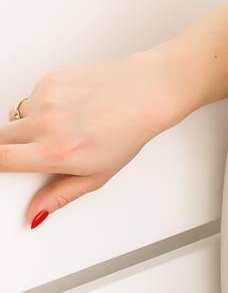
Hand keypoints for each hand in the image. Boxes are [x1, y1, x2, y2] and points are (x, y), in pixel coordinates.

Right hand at [2, 52, 182, 228]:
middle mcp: (46, 124)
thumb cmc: (128, 133)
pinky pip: (33, 97)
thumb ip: (60, 195)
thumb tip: (35, 214)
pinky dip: (45, 104)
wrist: (147, 93)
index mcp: (56, 152)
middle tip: (36, 147)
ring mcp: (46, 99)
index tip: (2, 163)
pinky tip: (71, 106)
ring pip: (17, 116)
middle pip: (0, 138)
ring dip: (31, 124)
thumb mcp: (97, 174)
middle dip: (9, 146)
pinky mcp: (50, 79)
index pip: (0, 159)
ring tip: (65, 124)